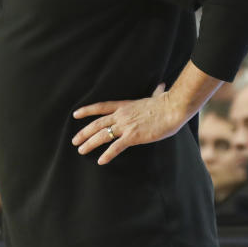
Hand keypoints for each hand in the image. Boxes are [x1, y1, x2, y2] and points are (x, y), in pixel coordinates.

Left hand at [71, 83, 187, 164]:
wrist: (172, 108)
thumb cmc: (167, 103)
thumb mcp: (156, 96)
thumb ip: (155, 93)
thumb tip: (162, 86)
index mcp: (124, 105)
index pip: (100, 107)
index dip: (87, 110)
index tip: (75, 114)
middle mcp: (121, 115)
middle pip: (97, 124)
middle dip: (84, 133)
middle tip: (74, 141)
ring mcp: (126, 126)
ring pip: (102, 135)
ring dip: (89, 144)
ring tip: (81, 150)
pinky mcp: (133, 136)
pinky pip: (116, 147)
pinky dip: (107, 154)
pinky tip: (100, 160)